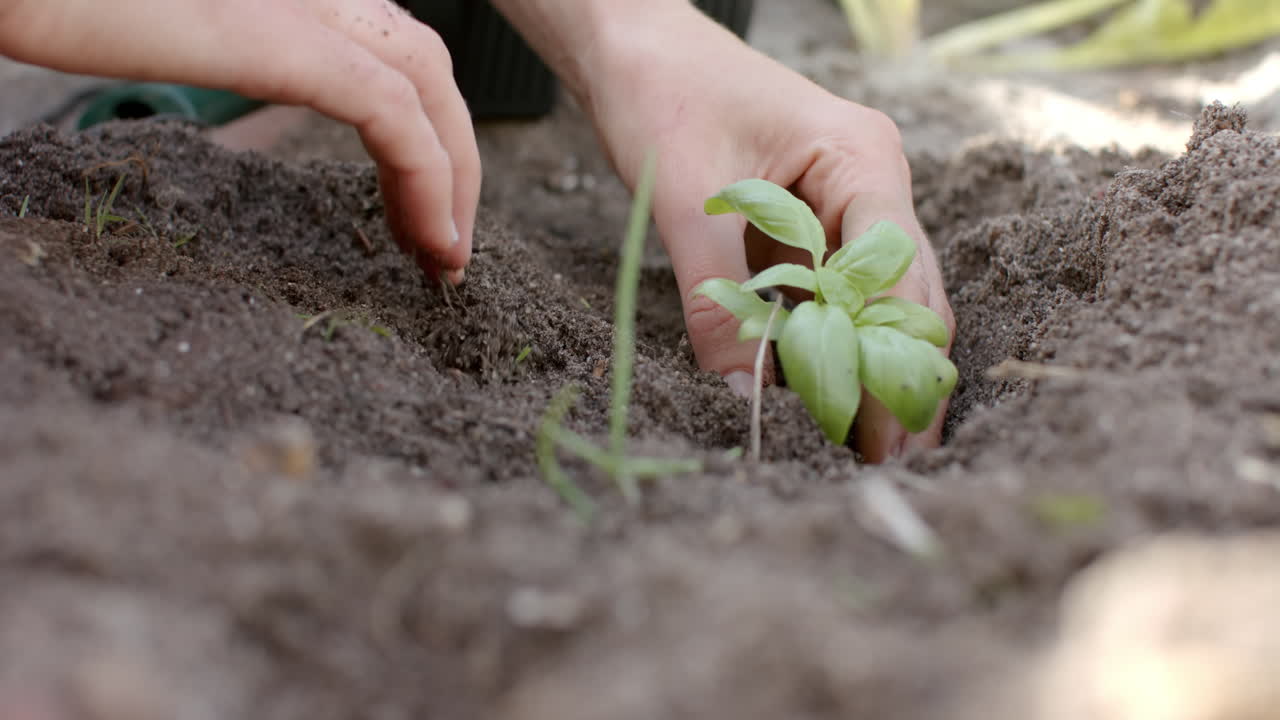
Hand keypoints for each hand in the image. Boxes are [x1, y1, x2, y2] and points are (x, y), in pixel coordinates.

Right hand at [0, 0, 479, 281]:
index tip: (419, 213)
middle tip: (442, 242)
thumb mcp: (141, 28)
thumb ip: (206, 46)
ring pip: (423, 81)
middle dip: (451, 155)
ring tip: (444, 257)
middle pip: (419, 62)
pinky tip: (430, 239)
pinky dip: (428, 175)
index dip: (421, 129)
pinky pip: (387, 109)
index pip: (381, 49)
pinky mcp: (274, 32)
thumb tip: (220, 83)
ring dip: (453, 173)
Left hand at [582, 5, 954, 460]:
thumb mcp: (685, 201)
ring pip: (876, 300)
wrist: (636, 46)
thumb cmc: (664, 96)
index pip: (899, 278)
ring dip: (868, 367)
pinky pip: (834, 291)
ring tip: (862, 448)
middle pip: (907, 296)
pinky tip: (824, 394)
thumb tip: (743, 398)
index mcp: (861, 160)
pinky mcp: (815, 220)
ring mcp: (848, 201)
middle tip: (883, 466)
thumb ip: (717, 300)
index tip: (880, 439)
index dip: (894, 363)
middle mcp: (872, 181)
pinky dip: (829, 342)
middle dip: (897, 379)